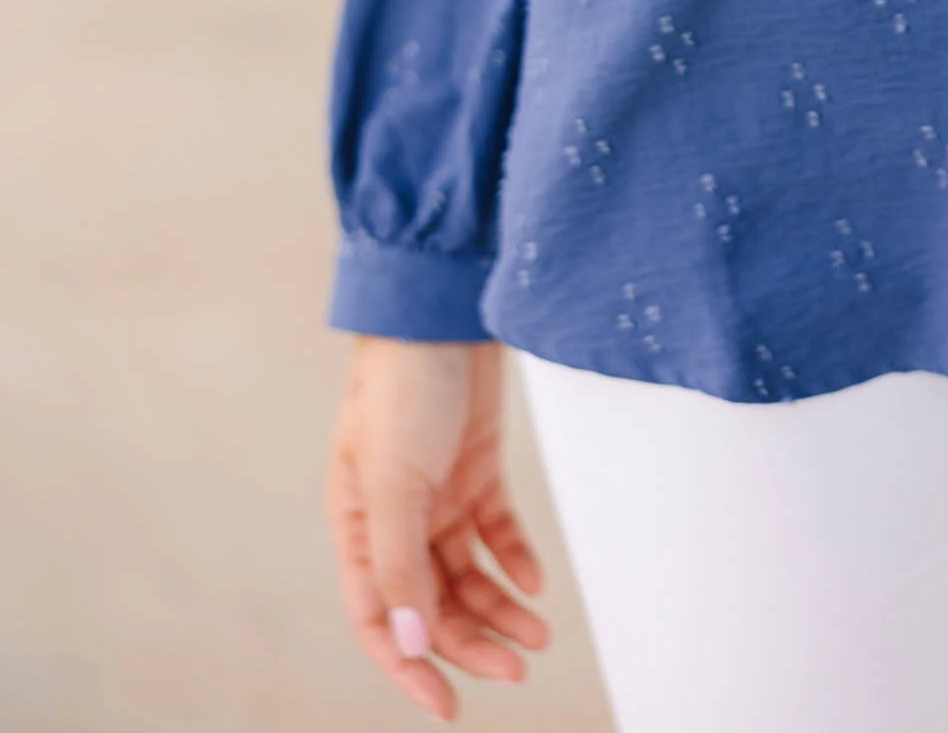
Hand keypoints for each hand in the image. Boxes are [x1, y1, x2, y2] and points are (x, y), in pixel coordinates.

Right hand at [326, 336, 549, 720]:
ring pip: (467, 574)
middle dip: (471, 641)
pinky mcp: (475, 467)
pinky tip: (535, 582)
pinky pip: (495, 531)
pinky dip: (514, 559)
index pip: (379, 620)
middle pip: (432, 604)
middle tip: (517, 667)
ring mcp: (437, 494)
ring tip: (536, 634)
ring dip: (500, 607)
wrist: (441, 307)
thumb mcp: (392, 482)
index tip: (448, 707)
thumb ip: (399, 566)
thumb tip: (413, 645)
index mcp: (357, 528)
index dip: (411, 667)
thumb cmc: (399, 387)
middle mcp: (395, 519)